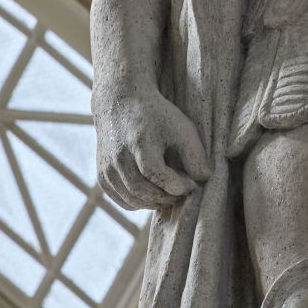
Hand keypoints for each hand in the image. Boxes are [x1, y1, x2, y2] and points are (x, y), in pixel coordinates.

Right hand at [93, 86, 210, 210]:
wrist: (121, 104)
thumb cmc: (156, 116)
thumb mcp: (181, 127)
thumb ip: (195, 153)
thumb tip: (205, 179)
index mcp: (139, 142)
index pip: (155, 173)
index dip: (175, 184)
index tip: (191, 185)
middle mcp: (118, 157)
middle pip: (142, 190)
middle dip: (166, 197)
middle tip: (182, 193)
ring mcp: (107, 168)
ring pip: (131, 199)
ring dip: (154, 203)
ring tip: (170, 194)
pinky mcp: (102, 176)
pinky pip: (121, 200)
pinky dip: (139, 203)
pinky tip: (154, 195)